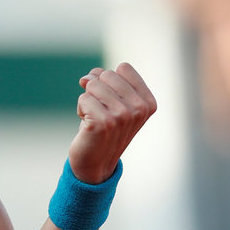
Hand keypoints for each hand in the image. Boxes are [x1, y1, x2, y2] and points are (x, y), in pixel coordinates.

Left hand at [68, 63, 156, 182]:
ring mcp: (123, 116)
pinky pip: (83, 98)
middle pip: (106, 74)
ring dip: (87, 100)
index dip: (108, 79)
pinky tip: (89, 125)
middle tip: (101, 110)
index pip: (123, 67)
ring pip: (92, 85)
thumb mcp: (112, 101)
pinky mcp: (104, 122)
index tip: (110, 99)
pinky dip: (81, 110)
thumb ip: (104, 81)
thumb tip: (85, 78)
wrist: (96, 161)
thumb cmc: (104, 127)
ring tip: (95, 118)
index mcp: (148, 102)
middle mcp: (139, 108)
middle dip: (95, 89)